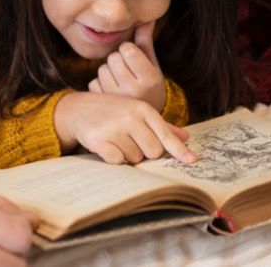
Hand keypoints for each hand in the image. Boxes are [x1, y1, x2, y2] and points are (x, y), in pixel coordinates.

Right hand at [54, 91, 194, 164]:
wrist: (78, 109)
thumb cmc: (112, 111)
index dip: (179, 150)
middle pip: (153, 151)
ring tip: (116, 140)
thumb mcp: (137, 112)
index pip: (165, 134)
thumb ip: (161, 125)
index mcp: (143, 109)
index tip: (192, 160)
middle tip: (132, 141)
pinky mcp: (100, 140)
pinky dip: (113, 157)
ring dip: (127, 154)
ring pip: (135, 158)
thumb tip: (186, 137)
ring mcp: (115, 128)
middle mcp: (130, 117)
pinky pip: (117, 161)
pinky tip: (106, 145)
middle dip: (145, 152)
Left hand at [87, 21, 166, 110]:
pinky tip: (111, 90)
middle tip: (126, 70)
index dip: (128, 50)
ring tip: (120, 81)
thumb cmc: (149, 86)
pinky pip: (93, 82)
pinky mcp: (104, 106)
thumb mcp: (152, 65)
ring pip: (101, 69)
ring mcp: (118, 100)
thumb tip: (146, 18)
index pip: (128, 49)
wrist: (144, 119)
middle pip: (113, 58)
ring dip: (108, 71)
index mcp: (150, 79)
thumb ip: (146, 42)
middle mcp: (134, 91)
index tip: (133, 58)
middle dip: (117, 60)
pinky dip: (100, 83)